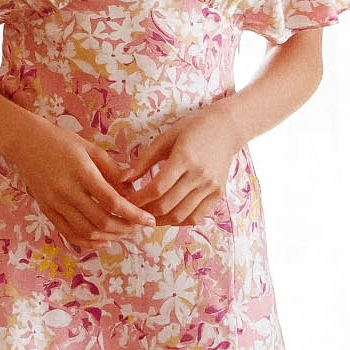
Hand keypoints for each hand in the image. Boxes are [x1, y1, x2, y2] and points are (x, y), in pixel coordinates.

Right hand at [10, 115, 158, 246]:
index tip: (149, 220)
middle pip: (101, 221)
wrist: (26, 142)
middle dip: (125, 229)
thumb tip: (134, 193)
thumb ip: (113, 172)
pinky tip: (104, 240)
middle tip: (139, 228)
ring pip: (87, 232)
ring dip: (110, 237)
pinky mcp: (46, 211)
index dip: (133, 214)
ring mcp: (54, 203)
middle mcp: (66, 190)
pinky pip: (70, 234)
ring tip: (124, 233)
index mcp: (81, 171)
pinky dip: (89, 242)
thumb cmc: (63, 142)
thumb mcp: (91, 149)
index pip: (112, 201)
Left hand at [122, 99, 244, 224]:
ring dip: (161, 221)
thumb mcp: (166, 137)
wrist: (227, 128)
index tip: (126, 201)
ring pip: (181, 216)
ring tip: (148, 216)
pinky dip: (179, 221)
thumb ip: (144, 160)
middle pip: (167, 206)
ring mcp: (211, 187)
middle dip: (146, 212)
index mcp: (184, 158)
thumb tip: (122, 179)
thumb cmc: (193, 128)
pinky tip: (168, 216)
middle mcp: (200, 175)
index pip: (157, 188)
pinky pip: (196, 217)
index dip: (139, 199)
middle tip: (133, 212)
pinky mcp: (218, 194)